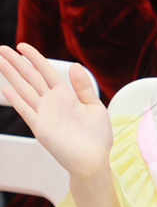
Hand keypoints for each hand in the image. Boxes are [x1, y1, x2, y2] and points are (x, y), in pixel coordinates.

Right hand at [0, 43, 111, 178]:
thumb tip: (75, 65)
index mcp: (66, 96)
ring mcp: (44, 114)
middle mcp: (52, 103)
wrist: (94, 159)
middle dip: (16, 63)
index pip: (46, 72)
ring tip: (0, 61)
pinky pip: (26, 110)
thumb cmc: (96, 137)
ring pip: (24, 90)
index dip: (35, 58)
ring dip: (12, 76)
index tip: (22, 46)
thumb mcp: (94, 106)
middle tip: (2, 49)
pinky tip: (6, 88)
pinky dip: (16, 99)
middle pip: (31, 77)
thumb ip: (83, 87)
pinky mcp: (41, 127)